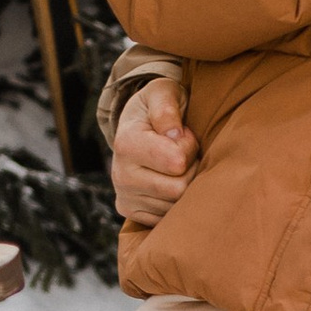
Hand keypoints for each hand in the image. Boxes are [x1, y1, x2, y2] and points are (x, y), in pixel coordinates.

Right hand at [111, 75, 196, 225]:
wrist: (138, 124)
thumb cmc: (158, 106)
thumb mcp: (163, 92)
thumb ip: (167, 108)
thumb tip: (174, 135)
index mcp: (126, 144)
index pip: (177, 162)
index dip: (189, 146)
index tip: (183, 134)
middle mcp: (120, 175)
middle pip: (179, 189)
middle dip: (191, 168)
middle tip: (184, 152)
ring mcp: (124, 196)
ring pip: (176, 206)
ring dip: (185, 184)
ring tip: (176, 165)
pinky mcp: (131, 212)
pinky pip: (168, 218)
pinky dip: (176, 201)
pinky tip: (169, 180)